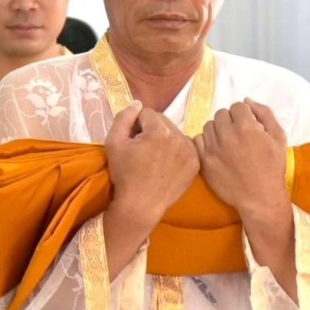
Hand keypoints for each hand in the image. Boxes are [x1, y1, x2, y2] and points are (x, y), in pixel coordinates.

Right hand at [102, 102, 199, 279]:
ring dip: (164, 139)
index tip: (132, 141)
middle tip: (142, 150)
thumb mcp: (114, 143)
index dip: (136, 125)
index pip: (148, 113)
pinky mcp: (196, 164)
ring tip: (154, 158)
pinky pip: (185, 147)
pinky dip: (175, 152)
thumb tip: (137, 103)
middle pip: (163, 122)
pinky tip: (165, 165)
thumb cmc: (124, 175)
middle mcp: (180, 138)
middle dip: (151, 130)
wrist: (140, 206)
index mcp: (160, 131)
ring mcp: (190, 152)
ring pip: (175, 133)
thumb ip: (124, 117)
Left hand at [195, 100, 288, 220]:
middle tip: (238, 135)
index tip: (248, 127)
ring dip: (217, 131)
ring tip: (227, 144)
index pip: (238, 106)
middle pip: (221, 114)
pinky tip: (216, 151)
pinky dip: (205, 143)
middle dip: (230, 121)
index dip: (244, 115)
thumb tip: (247, 101)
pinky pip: (197, 140)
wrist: (260, 198)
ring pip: (209, 126)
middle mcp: (227, 134)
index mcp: (246, 126)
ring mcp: (213, 148)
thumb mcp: (278, 137)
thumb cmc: (272, 168)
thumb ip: (265, 113)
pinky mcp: (204, 161)